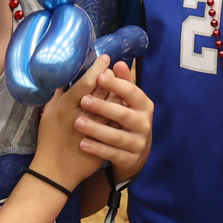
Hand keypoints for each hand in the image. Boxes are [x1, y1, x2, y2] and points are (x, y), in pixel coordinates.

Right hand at [32, 57, 110, 189]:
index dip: (98, 68)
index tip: (105, 58)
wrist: (55, 171)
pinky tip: (125, 104)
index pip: (86, 82)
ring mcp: (94, 129)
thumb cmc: (49, 139)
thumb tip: (62, 78)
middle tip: (114, 69)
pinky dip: (121, 111)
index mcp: (66, 106)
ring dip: (118, 93)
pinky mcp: (103, 140)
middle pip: (102, 91)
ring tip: (121, 84)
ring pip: (112, 105)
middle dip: (110, 78)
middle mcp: (81, 114)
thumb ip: (56, 95)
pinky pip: (116, 123)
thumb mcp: (48, 114)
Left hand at [77, 61, 153, 182]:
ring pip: (117, 136)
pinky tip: (82, 143)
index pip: (133, 92)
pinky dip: (97, 149)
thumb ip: (122, 84)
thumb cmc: (127, 121)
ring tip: (77, 122)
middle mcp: (144, 124)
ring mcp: (138, 143)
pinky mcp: (130, 160)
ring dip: (97, 129)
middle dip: (103, 106)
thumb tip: (117, 63)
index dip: (117, 84)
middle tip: (83, 100)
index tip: (99, 76)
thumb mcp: (128, 103)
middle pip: (123, 114)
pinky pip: (112, 154)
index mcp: (144, 106)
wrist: (135, 155)